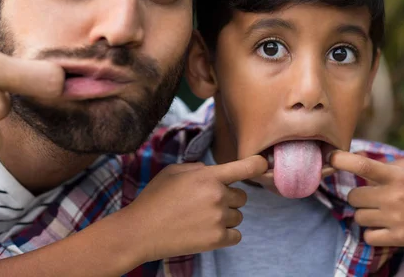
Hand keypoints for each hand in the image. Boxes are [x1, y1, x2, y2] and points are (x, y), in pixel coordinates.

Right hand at [119, 155, 267, 262]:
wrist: (140, 231)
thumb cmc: (154, 198)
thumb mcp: (174, 172)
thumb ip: (199, 168)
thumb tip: (214, 172)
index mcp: (208, 176)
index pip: (246, 167)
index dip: (258, 164)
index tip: (263, 164)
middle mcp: (217, 196)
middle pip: (242, 196)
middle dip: (228, 199)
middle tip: (205, 204)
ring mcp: (218, 219)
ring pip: (238, 216)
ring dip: (225, 217)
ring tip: (201, 219)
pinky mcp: (216, 240)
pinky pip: (236, 236)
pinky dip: (226, 235)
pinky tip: (207, 232)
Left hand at [330, 151, 403, 246]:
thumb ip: (388, 161)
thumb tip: (358, 157)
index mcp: (398, 176)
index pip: (362, 165)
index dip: (341, 160)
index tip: (331, 157)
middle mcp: (394, 197)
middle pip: (353, 196)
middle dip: (359, 195)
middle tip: (371, 195)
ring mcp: (396, 219)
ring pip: (359, 216)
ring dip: (365, 213)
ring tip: (380, 211)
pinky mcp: (399, 238)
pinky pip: (368, 236)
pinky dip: (372, 232)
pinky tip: (383, 226)